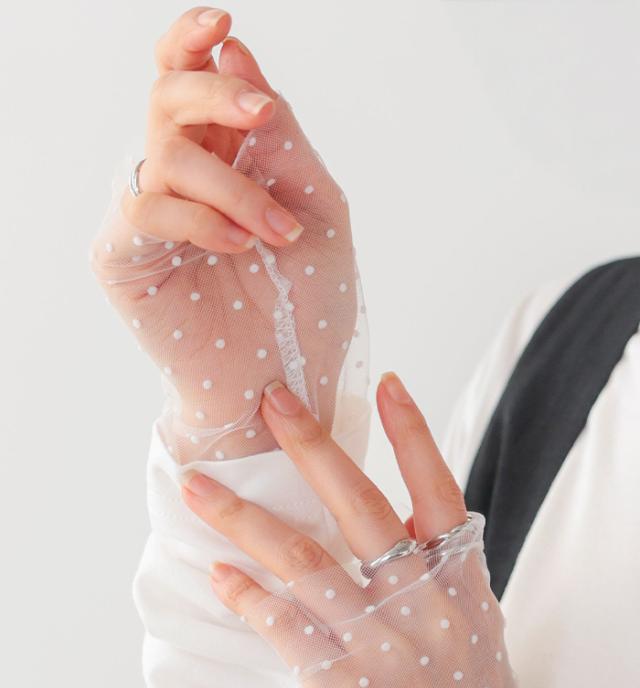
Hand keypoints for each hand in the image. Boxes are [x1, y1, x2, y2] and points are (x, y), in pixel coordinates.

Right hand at [90, 7, 361, 462]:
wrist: (287, 379)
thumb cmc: (307, 301)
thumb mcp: (317, 206)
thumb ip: (281, 135)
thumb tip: (234, 49)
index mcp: (225, 156)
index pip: (188, 77)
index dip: (193, 40)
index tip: (223, 19)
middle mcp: (181, 177)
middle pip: (167, 95)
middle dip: (214, 93)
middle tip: (260, 115)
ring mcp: (149, 216)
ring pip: (163, 151)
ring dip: (231, 184)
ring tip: (275, 233)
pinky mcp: (125, 257)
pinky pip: (147, 207)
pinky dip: (199, 219)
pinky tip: (237, 245)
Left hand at [181, 373, 525, 687]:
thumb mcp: (476, 626)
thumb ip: (443, 568)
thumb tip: (409, 518)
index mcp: (461, 582)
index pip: (439, 490)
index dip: (414, 434)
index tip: (386, 384)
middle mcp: (422, 601)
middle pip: (361, 505)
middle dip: (313, 446)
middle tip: (272, 402)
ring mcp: (381, 641)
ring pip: (302, 558)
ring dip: (243, 518)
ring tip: (197, 488)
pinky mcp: (341, 684)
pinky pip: (281, 625)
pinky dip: (246, 595)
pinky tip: (217, 574)